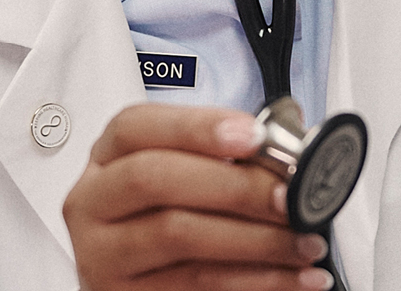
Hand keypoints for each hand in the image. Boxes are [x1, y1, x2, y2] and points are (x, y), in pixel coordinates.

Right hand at [65, 104, 334, 289]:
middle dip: (233, 185)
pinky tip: (296, 276)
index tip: (256, 136)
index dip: (197, 126)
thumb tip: (291, 148)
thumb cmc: (175, 212)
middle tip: (290, 196)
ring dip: (256, 239)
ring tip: (306, 242)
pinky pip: (197, 284)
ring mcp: (102, 254)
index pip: (137, 126)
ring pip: (178, 234)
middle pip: (155, 178)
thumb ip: (227, 154)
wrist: (148, 278)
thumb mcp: (187, 174)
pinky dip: (257, 280)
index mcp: (107, 158)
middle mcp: (94, 202)